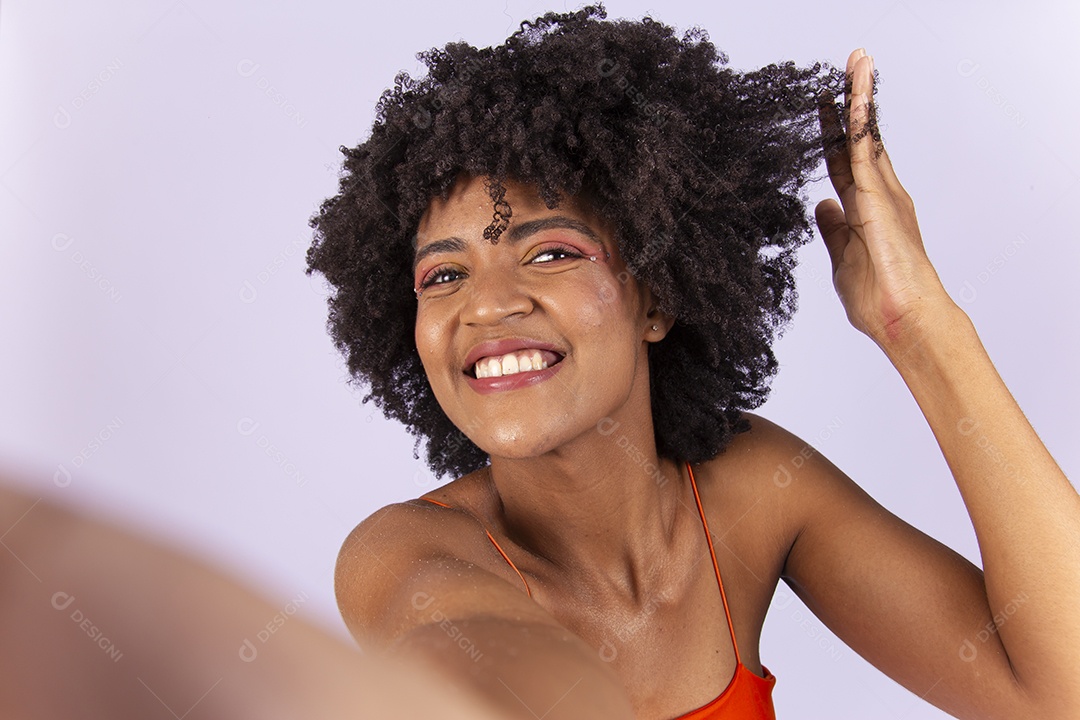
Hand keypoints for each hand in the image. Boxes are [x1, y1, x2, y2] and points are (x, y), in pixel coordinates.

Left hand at [815, 49, 953, 349]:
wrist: (903, 319)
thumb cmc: (878, 299)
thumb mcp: (843, 258)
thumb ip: (834, 231)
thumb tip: (823, 207)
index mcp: (867, 209)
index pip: (846, 162)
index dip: (835, 133)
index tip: (826, 106)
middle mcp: (878, 194)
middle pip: (860, 139)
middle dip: (852, 102)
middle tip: (849, 65)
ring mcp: (882, 193)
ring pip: (866, 135)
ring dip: (859, 96)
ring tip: (855, 62)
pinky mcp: (878, 197)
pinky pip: (864, 150)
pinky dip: (858, 120)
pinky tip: (853, 93)